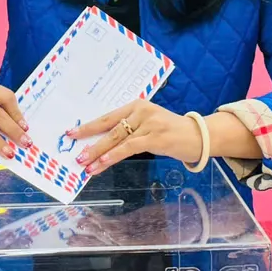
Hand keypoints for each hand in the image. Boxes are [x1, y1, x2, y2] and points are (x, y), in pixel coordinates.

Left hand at [73, 101, 203, 174]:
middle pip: (109, 128)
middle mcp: (141, 111)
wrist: (198, 136)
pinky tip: (103, 163)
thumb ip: (129, 129)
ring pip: (117, 139)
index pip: (107, 116)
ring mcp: (148, 123)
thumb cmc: (171, 132)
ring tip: (86, 165)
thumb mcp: (148, 125)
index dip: (89, 126)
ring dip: (99, 154)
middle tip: (75, 154)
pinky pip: (129, 147)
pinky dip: (114, 155)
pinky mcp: (155, 137)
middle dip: (90, 143)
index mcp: (136, 105)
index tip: (72, 133)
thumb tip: (103, 144)